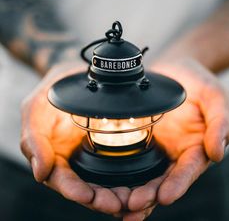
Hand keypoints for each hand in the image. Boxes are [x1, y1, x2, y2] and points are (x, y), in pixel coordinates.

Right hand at [21, 63, 131, 215]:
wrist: (75, 76)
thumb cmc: (53, 92)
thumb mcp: (36, 109)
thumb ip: (34, 139)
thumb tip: (40, 173)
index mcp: (54, 156)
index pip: (63, 181)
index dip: (74, 191)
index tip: (89, 197)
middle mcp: (72, 159)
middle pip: (86, 187)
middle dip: (100, 198)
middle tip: (118, 204)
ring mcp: (90, 154)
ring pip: (103, 181)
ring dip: (116, 193)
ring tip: (133, 200)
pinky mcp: (106, 147)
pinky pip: (116, 166)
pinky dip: (126, 178)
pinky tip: (141, 183)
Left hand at [122, 59, 228, 219]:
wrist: (174, 70)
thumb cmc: (197, 83)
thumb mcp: (214, 97)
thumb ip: (220, 123)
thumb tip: (217, 153)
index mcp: (195, 146)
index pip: (188, 170)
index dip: (178, 185)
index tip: (164, 197)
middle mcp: (176, 152)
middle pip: (164, 180)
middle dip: (150, 195)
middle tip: (133, 205)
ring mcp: (158, 147)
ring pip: (147, 175)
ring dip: (134, 190)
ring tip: (119, 205)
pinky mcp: (142, 139)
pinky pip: (132, 158)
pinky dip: (123, 172)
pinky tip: (109, 183)